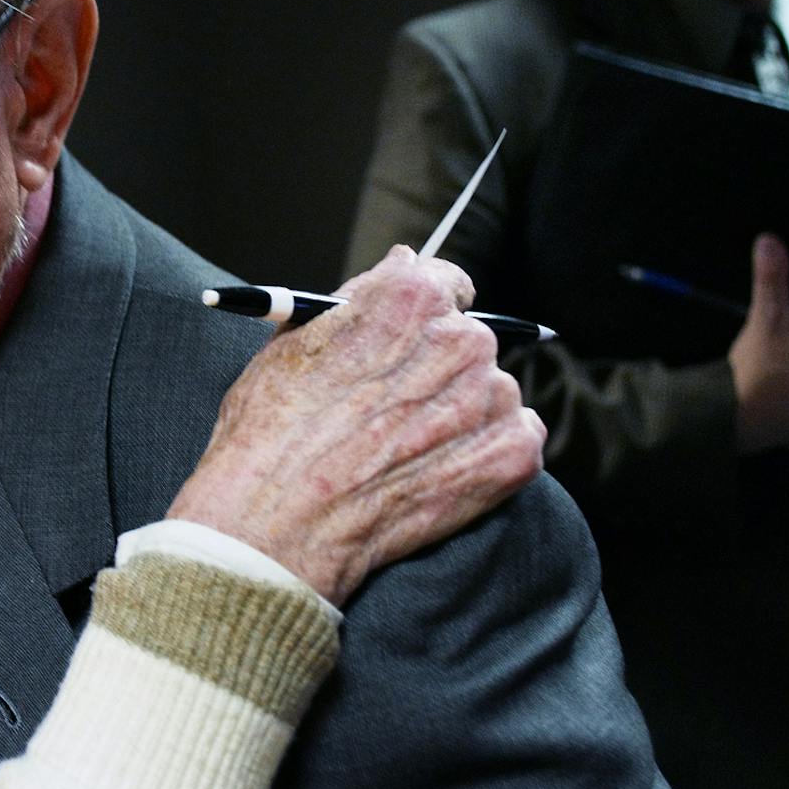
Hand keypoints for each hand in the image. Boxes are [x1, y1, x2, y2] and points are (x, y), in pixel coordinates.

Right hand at [166, 245, 544, 605]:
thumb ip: (359, 301)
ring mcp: (493, 397)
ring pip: (489, 391)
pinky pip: (516, 436)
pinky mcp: (512, 454)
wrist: (280, 520)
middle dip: (436, 367)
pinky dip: (482, 452)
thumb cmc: (272, 431)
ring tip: (403, 449)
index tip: (409, 340)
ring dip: (460, 412)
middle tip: (391, 409)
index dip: (422, 316)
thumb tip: (400, 268)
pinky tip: (433, 471)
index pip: (447, 283)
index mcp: (410, 296)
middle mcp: (463, 337)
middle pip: (468, 339)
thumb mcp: (294, 340)